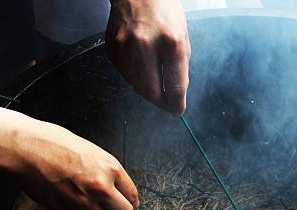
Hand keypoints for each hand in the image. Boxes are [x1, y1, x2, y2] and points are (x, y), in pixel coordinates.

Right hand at [13, 122, 138, 209]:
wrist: (27, 148)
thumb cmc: (57, 144)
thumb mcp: (93, 153)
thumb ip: (107, 173)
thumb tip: (118, 190)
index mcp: (111, 169)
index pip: (132, 196)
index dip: (133, 204)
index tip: (131, 207)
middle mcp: (101, 187)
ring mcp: (84, 201)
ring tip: (95, 206)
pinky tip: (78, 204)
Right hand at [106, 0, 190, 114]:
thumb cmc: (164, 13)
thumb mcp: (183, 39)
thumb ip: (180, 69)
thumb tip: (176, 96)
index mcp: (171, 43)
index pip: (175, 87)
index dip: (177, 104)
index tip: (177, 109)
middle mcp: (146, 46)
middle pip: (152, 92)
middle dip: (161, 102)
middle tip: (167, 103)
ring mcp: (125, 48)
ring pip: (137, 87)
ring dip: (148, 90)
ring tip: (156, 82)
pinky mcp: (113, 50)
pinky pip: (126, 76)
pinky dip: (135, 77)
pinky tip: (142, 66)